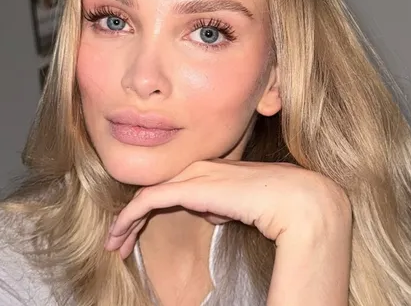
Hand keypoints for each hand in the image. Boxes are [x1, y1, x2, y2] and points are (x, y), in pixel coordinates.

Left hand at [105, 159, 351, 258]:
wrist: (296, 201)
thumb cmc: (277, 205)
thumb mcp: (243, 206)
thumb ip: (223, 204)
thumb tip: (211, 210)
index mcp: (211, 169)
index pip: (171, 187)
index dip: (149, 210)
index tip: (137, 234)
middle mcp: (198, 167)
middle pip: (153, 191)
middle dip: (131, 218)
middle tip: (116, 241)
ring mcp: (193, 175)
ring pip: (145, 196)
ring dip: (125, 221)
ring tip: (113, 244)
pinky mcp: (189, 187)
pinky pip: (147, 201)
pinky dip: (128, 218)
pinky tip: (119, 234)